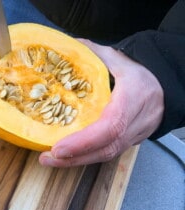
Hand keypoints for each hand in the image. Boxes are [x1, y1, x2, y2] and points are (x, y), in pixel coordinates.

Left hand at [39, 39, 163, 166]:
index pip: (110, 126)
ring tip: (51, 160)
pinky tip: (67, 157)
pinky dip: (86, 157)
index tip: (59, 148)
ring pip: (106, 155)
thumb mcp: (121, 59)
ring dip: (77, 161)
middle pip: (105, 148)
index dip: (84, 141)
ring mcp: (133, 136)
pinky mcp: (128, 142)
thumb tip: (70, 45)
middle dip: (74, 158)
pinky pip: (107, 153)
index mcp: (133, 99)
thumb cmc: (143, 75)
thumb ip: (96, 52)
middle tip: (47, 158)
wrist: (166, 89)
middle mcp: (135, 123)